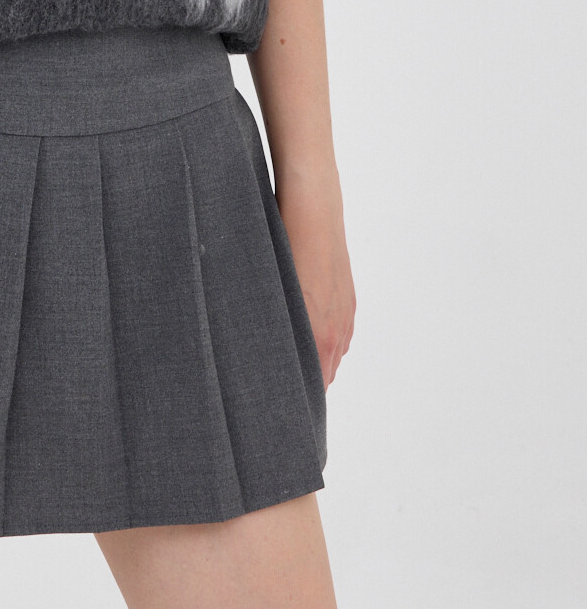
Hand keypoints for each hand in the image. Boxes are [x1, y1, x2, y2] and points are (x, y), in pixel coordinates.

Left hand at [279, 199, 356, 389]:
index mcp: (318, 334)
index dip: (296, 394)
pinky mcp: (348, 298)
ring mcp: (345, 313)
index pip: (314, 385)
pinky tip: (307, 332)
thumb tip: (260, 353)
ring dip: (317, 361)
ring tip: (291, 361)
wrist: (313, 207)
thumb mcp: (272, 289)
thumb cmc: (283, 243)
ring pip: (334, 354)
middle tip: (278, 386)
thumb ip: (275, 328)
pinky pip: (340, 334)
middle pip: (325, 375)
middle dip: (306, 382)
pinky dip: (325, 340)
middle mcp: (336, 329)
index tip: (277, 401)